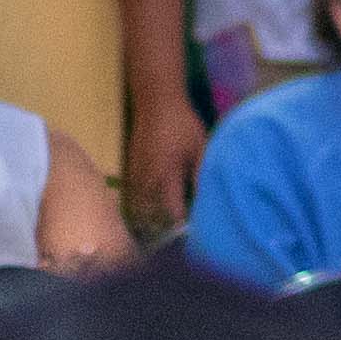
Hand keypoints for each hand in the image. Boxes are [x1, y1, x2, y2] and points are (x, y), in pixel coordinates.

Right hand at [121, 87, 211, 236]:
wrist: (155, 102)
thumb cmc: (182, 124)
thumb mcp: (200, 148)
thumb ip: (202, 175)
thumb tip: (209, 201)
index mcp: (166, 176)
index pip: (172, 212)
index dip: (182, 227)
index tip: (193, 235)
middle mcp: (147, 180)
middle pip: (152, 216)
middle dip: (164, 229)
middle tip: (179, 237)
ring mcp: (136, 175)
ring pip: (140, 208)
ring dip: (151, 220)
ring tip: (165, 229)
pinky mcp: (131, 169)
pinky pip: (134, 197)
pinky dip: (142, 207)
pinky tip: (153, 211)